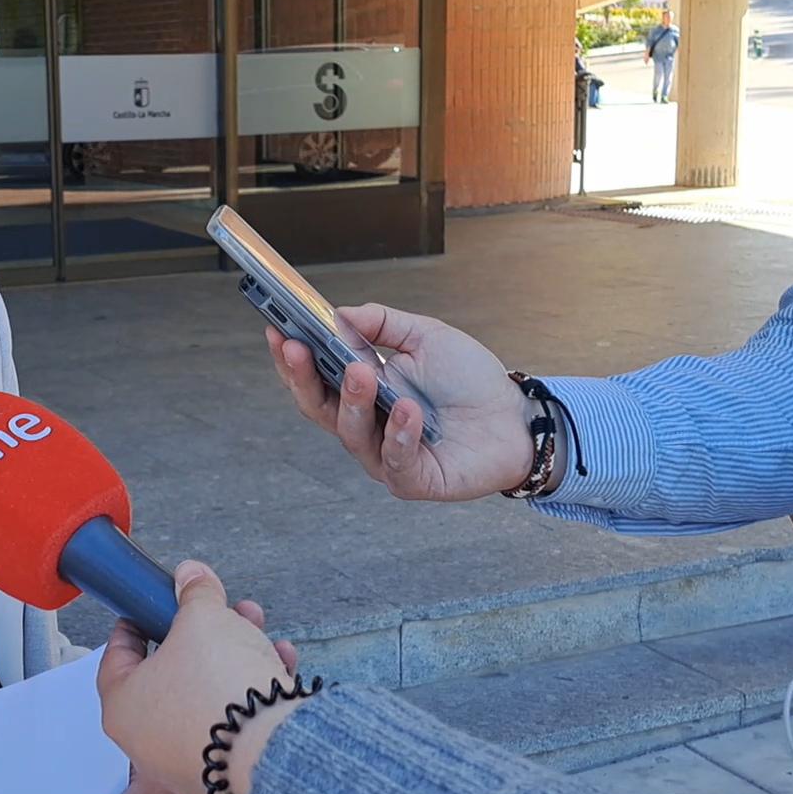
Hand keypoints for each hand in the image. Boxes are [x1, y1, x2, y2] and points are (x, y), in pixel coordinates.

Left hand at [73, 594, 293, 793]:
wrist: (270, 750)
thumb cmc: (217, 684)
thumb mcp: (203, 619)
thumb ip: (194, 593)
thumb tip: (190, 574)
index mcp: (122, 707)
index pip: (117, 657)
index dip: (135, 623)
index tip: (149, 604)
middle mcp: (147, 741)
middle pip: (171, 670)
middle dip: (202, 631)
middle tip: (221, 608)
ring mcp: (187, 760)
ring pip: (206, 692)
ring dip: (235, 653)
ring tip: (257, 626)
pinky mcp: (225, 771)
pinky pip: (233, 720)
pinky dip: (252, 689)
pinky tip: (279, 662)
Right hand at [266, 303, 535, 501]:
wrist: (516, 417)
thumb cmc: (470, 380)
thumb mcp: (426, 337)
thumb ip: (382, 323)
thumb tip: (339, 313)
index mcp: (362, 391)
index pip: (313, 378)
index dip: (291, 359)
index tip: (276, 331)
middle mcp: (365, 425)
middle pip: (317, 408)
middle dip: (304, 378)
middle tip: (300, 348)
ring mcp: (384, 455)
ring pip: (351, 433)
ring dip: (353, 401)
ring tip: (362, 372)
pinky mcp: (412, 480)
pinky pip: (394, 461)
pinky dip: (399, 435)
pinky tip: (410, 411)